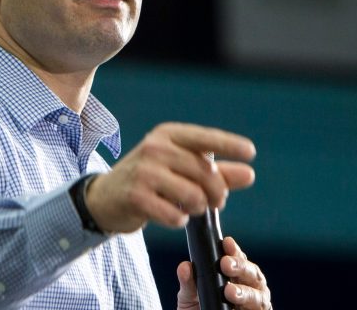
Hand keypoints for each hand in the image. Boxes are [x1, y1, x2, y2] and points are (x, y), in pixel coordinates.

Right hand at [85, 122, 255, 232]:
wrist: (106, 197)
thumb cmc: (151, 179)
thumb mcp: (180, 168)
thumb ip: (216, 172)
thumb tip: (249, 174)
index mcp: (167, 135)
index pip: (204, 138)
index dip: (229, 144)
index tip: (250, 153)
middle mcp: (155, 148)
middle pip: (205, 173)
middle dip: (218, 192)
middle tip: (217, 201)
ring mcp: (144, 172)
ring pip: (193, 196)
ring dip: (198, 208)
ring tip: (190, 207)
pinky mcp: (136, 196)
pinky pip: (175, 216)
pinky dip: (180, 221)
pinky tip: (172, 215)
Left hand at [176, 236, 271, 309]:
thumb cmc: (198, 309)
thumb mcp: (189, 296)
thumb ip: (188, 282)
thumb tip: (185, 267)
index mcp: (236, 274)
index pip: (238, 257)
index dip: (234, 250)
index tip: (226, 242)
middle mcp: (249, 286)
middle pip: (252, 273)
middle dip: (240, 266)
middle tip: (226, 264)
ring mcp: (255, 304)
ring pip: (257, 295)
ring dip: (245, 292)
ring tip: (230, 291)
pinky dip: (250, 308)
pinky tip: (239, 307)